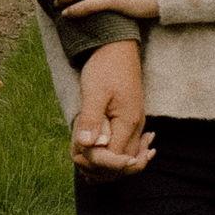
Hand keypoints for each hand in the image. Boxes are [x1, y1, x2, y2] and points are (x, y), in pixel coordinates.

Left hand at [72, 39, 153, 181]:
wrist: (117, 48)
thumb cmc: (105, 67)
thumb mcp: (94, 91)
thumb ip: (91, 119)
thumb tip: (87, 145)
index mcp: (128, 122)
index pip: (116, 160)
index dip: (96, 161)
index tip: (80, 149)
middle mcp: (136, 128)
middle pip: (121, 166)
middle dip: (98, 166)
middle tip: (78, 153)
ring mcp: (134, 126)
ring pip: (122, 160)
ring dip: (101, 162)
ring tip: (81, 151)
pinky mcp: (129, 123)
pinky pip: (122, 148)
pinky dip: (107, 154)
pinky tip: (93, 149)